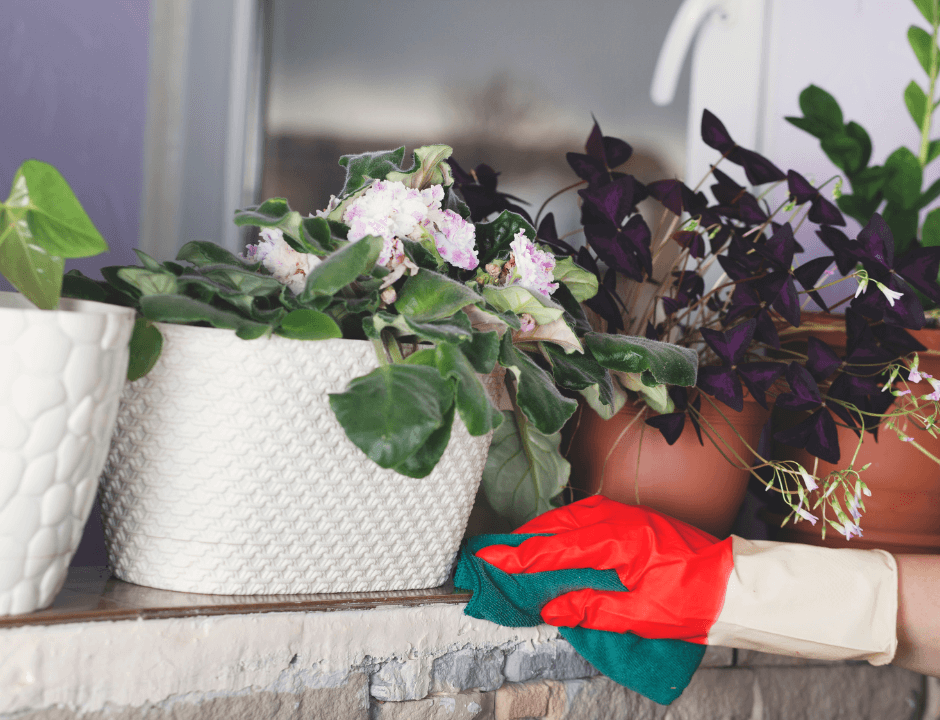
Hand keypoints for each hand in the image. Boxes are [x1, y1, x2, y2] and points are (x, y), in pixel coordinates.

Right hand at [475, 496, 733, 642]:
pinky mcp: (625, 516)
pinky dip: (558, 530)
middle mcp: (614, 517)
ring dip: (537, 534)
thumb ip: (587, 607)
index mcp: (617, 539)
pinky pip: (580, 517)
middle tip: (489, 556)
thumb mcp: (636, 613)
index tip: (488, 560)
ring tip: (512, 552)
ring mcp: (620, 513)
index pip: (555, 547)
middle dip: (520, 542)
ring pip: (565, 518)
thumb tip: (548, 608)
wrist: (729, 583)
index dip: (518, 557)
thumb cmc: (690, 599)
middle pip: (554, 526)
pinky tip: (549, 542)